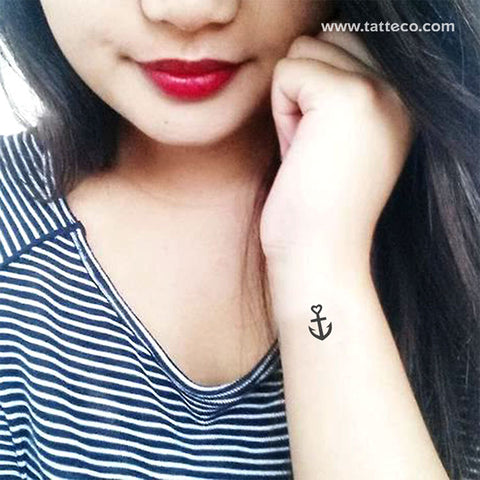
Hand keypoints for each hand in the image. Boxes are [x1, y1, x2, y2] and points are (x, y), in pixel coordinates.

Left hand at [260, 25, 414, 267]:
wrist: (319, 253)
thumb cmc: (315, 204)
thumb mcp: (337, 141)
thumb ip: (338, 92)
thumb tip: (312, 47)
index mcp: (399, 103)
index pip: (345, 46)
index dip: (315, 91)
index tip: (322, 145)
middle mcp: (398, 91)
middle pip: (324, 40)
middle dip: (304, 89)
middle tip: (312, 146)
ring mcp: (377, 91)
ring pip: (304, 51)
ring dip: (292, 100)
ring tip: (307, 149)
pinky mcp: (348, 97)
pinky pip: (287, 72)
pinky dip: (281, 112)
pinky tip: (298, 151)